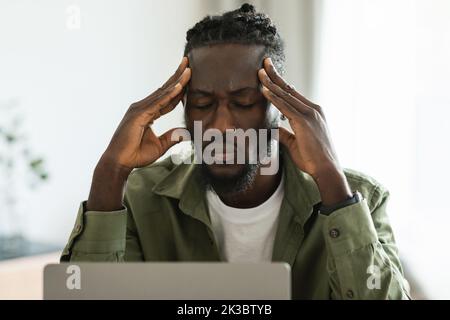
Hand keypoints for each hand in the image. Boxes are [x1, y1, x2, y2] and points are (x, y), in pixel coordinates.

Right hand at [87, 57, 190, 210]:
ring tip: (188, 69)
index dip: (179, 88)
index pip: (167, 98)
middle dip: (177, 76)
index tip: (190, 78)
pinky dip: (169, 95)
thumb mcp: (160, 146)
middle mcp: (142, 107)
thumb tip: (185, 133)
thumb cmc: (135, 155)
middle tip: (188, 62)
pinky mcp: (138, 115)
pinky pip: (157, 103)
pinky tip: (179, 86)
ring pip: (162, 93)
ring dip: (176, 81)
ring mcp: (139, 109)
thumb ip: (172, 137)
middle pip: (164, 89)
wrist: (120, 163)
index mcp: (147, 113)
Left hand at [258, 58, 350, 205]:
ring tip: (259, 72)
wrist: (326, 169)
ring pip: (286, 95)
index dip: (280, 83)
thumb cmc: (313, 159)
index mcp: (312, 112)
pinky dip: (274, 98)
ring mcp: (310, 114)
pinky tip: (264, 90)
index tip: (270, 73)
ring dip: (271, 83)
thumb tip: (272, 128)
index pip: (293, 94)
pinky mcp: (304, 122)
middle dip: (275, 75)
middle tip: (264, 62)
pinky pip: (286, 107)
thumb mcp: (295, 143)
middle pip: (289, 89)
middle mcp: (313, 109)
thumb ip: (284, 133)